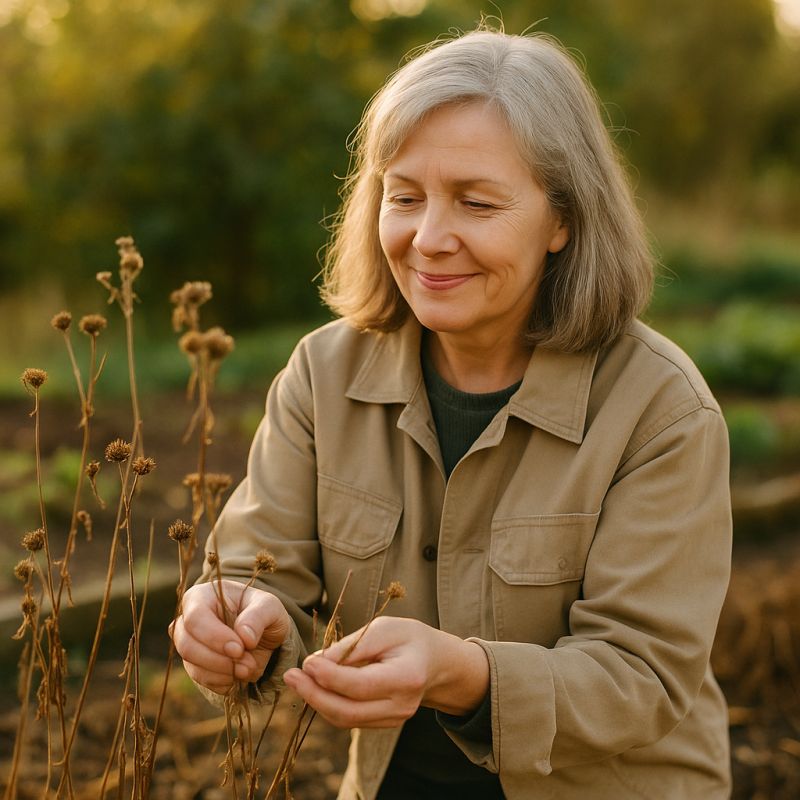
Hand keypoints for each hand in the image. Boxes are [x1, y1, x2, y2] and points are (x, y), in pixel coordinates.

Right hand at [170, 580, 290, 693]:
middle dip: (219, 659)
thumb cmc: (261, 611)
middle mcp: (187, 619)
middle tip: (248, 663)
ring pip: (191, 664)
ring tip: (248, 669)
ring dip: (222, 673)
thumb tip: (245, 636)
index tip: (239, 649)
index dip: (214, 636)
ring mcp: (187, 644)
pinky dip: (221, 682)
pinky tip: (239, 675)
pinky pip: (200, 679)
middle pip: (187, 644)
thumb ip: (258, 616)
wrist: (262, 632)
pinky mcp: (193, 664)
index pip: (195, 618)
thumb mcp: (269, 606)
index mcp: (202, 596)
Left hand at [282, 616, 488, 728]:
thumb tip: (316, 663)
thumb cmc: (409, 638)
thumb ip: (352, 646)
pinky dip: (329, 705)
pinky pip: (350, 719)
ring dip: (317, 701)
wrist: (435, 661)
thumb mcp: (384, 628)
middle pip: (349, 711)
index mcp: (406, 677)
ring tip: (296, 680)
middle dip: (315, 695)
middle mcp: (401, 705)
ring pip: (346, 719)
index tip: (306, 662)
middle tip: (290, 676)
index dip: (330, 677)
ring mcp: (394, 719)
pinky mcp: (383, 724)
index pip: (361, 685)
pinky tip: (314, 688)